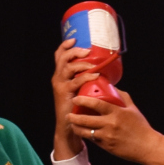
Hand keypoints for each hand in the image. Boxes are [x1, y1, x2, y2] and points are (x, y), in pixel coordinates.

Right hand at [51, 38, 102, 161]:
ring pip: (68, 67)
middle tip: (87, 51)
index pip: (59, 56)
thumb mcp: (80, 90)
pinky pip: (76, 81)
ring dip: (82, 63)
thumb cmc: (78, 107)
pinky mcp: (64, 93)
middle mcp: (58, 77)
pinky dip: (86, 76)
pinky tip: (95, 75)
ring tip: (94, 64)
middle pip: (62, 58)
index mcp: (61, 75)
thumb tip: (105, 70)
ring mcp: (60, 85)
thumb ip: (87, 80)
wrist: (69, 126)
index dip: (65, 45)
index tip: (75, 39)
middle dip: (75, 51)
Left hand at [68, 89, 163, 164]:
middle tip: (68, 113)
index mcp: (117, 112)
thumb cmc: (140, 126)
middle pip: (86, 119)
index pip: (97, 104)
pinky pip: (92, 139)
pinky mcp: (106, 146)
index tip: (76, 98)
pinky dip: (86, 135)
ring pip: (86, 132)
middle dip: (74, 116)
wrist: (147, 146)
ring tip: (71, 123)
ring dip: (76, 127)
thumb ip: (121, 97)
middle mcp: (110, 124)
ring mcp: (107, 136)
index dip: (84, 100)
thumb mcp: (132, 108)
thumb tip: (111, 87)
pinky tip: (82, 131)